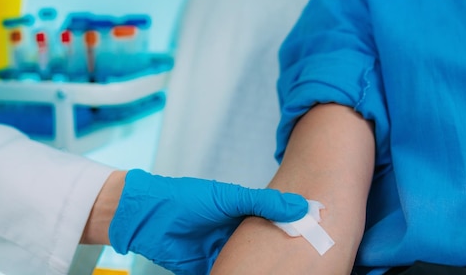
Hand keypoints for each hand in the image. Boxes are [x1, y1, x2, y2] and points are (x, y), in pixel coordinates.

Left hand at [108, 169, 307, 273]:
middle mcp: (236, 238)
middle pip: (263, 252)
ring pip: (249, 268)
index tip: (317, 242)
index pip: (274, 229)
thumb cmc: (187, 199)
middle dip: (279, 260)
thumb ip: (264, 203)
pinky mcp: (209, 271)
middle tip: (305, 265)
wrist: (147, 216)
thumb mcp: (230, 198)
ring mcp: (223, 256)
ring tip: (291, 273)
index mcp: (243, 217)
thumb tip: (301, 208)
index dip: (293, 235)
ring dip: (261, 271)